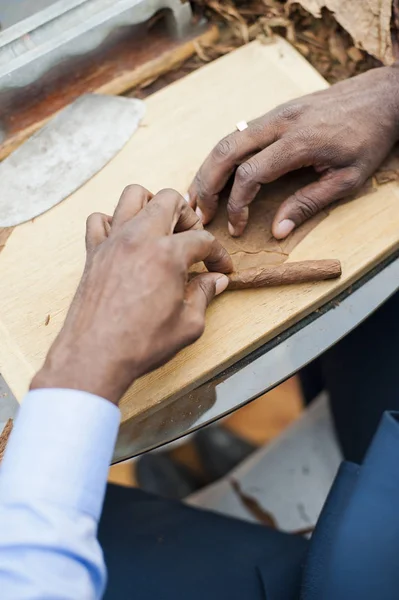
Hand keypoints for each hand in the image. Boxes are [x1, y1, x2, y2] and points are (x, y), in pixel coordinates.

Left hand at [31, 186, 232, 403]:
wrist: (95, 355)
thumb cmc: (141, 343)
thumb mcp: (188, 324)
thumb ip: (204, 295)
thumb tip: (215, 281)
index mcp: (167, 254)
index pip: (203, 240)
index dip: (218, 255)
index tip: (220, 268)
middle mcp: (139, 238)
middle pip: (170, 200)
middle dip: (188, 217)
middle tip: (192, 242)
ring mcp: (113, 241)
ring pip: (133, 196)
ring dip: (152, 206)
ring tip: (161, 230)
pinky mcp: (93, 252)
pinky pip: (99, 219)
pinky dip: (114, 222)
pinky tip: (126, 241)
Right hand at [189, 65, 398, 237]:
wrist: (383, 95)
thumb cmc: (369, 137)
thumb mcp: (347, 179)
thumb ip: (308, 203)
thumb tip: (277, 231)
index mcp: (298, 142)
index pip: (250, 174)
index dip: (236, 205)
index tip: (235, 228)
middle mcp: (279, 123)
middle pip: (226, 151)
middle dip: (205, 185)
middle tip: (197, 213)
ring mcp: (275, 114)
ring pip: (227, 138)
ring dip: (207, 169)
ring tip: (195, 196)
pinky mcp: (276, 113)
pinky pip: (238, 133)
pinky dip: (221, 156)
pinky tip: (215, 174)